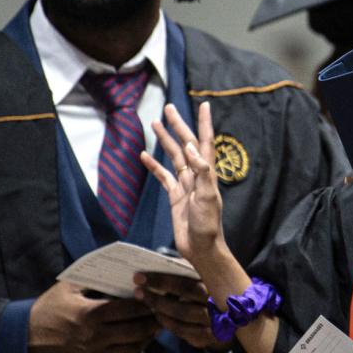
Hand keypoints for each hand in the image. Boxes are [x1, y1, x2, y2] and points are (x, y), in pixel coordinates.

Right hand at [27, 281, 159, 352]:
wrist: (26, 339)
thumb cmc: (49, 308)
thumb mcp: (69, 287)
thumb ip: (95, 279)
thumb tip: (121, 271)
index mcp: (92, 314)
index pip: (131, 309)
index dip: (147, 303)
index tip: (157, 297)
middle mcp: (97, 337)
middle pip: (137, 330)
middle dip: (153, 320)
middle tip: (162, 312)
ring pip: (134, 348)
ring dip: (148, 337)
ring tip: (155, 327)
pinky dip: (134, 351)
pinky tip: (139, 342)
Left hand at [133, 272, 226, 352]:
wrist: (239, 309)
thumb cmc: (213, 284)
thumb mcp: (205, 271)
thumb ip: (187, 268)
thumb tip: (156, 263)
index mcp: (216, 284)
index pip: (185, 284)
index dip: (161, 280)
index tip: (139, 277)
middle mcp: (217, 305)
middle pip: (182, 305)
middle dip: (156, 298)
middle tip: (137, 292)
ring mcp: (216, 323)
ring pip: (182, 320)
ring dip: (161, 312)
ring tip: (146, 304)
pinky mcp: (212, 336)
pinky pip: (186, 333)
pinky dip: (170, 326)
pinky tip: (159, 318)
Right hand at [141, 102, 229, 272]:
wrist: (200, 247)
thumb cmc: (208, 224)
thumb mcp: (208, 197)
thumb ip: (201, 171)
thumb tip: (190, 147)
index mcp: (207, 172)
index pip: (205, 142)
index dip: (205, 124)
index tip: (205, 105)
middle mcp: (197, 175)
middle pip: (186, 144)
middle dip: (178, 125)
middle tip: (169, 108)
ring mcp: (185, 184)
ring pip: (173, 157)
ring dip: (165, 140)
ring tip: (154, 123)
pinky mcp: (175, 196)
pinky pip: (163, 176)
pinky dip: (154, 165)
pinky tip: (144, 155)